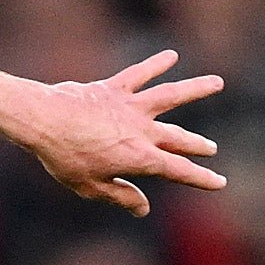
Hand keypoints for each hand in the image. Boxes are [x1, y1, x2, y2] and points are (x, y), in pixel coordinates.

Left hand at [13, 51, 224, 216]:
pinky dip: (155, 64)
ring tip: (217, 82)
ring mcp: (130, 106)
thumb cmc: (64, 158)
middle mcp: (143, 130)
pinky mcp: (114, 88)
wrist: (44, 121)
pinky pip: (139, 74)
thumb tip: (143, 208)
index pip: (179, 170)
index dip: (201, 178)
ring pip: (171, 95)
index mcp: (140, 158)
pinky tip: (170, 55)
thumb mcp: (90, 187)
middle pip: (178, 138)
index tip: (220, 182)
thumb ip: (120, 196)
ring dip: (196, 88)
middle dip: (196, 145)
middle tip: (211, 149)